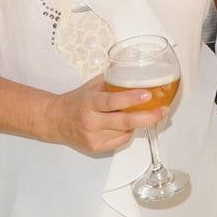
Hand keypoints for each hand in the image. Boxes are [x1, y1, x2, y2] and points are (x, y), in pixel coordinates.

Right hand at [45, 75, 166, 153]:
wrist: (54, 121)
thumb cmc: (76, 100)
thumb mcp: (92, 85)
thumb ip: (112, 78)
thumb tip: (135, 67)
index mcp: (89, 102)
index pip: (112, 101)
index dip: (132, 99)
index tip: (148, 94)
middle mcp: (91, 122)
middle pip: (124, 122)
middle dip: (148, 117)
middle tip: (163, 110)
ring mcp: (93, 137)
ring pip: (125, 131)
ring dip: (136, 123)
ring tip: (139, 114)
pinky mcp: (96, 148)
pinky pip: (121, 141)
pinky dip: (127, 132)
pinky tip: (123, 125)